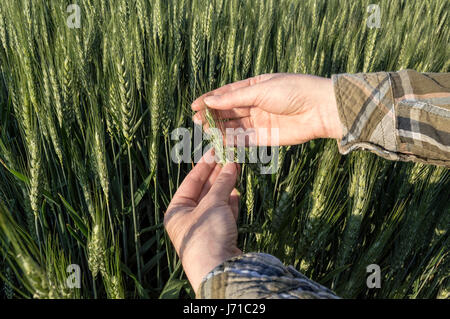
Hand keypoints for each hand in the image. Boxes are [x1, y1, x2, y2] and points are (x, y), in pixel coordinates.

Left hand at [164, 149, 240, 292]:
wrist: (220, 269)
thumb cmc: (207, 236)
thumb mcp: (212, 204)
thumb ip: (222, 183)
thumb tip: (230, 164)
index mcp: (177, 211)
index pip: (190, 182)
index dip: (203, 166)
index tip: (214, 151)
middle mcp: (188, 219)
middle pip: (204, 191)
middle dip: (217, 175)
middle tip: (228, 157)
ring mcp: (205, 228)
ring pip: (216, 202)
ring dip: (226, 186)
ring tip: (235, 168)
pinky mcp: (219, 236)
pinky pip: (224, 214)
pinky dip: (231, 202)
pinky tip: (236, 190)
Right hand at [192, 73, 341, 145]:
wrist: (320, 110)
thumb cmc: (293, 92)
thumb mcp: (261, 90)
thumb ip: (234, 98)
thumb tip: (210, 101)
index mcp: (255, 86)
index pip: (227, 93)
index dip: (210, 99)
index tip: (194, 105)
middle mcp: (255, 104)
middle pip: (228, 110)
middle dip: (212, 115)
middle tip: (195, 120)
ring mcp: (259, 121)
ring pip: (233, 126)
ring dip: (218, 128)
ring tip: (204, 130)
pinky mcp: (265, 138)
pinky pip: (243, 140)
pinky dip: (231, 141)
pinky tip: (219, 141)